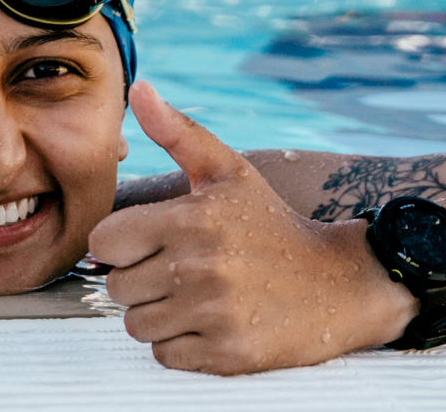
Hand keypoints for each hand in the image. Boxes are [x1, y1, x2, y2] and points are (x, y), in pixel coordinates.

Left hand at [89, 82, 417, 374]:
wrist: (341, 284)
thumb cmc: (272, 225)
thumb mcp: (229, 172)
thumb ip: (178, 133)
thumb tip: (139, 89)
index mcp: (190, 219)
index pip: (104, 241)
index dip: (123, 243)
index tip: (152, 243)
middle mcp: (199, 266)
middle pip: (116, 287)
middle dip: (141, 281)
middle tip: (180, 272)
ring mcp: (214, 313)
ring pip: (137, 325)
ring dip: (158, 315)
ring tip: (196, 298)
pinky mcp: (228, 353)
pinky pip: (166, 355)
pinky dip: (181, 345)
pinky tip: (211, 323)